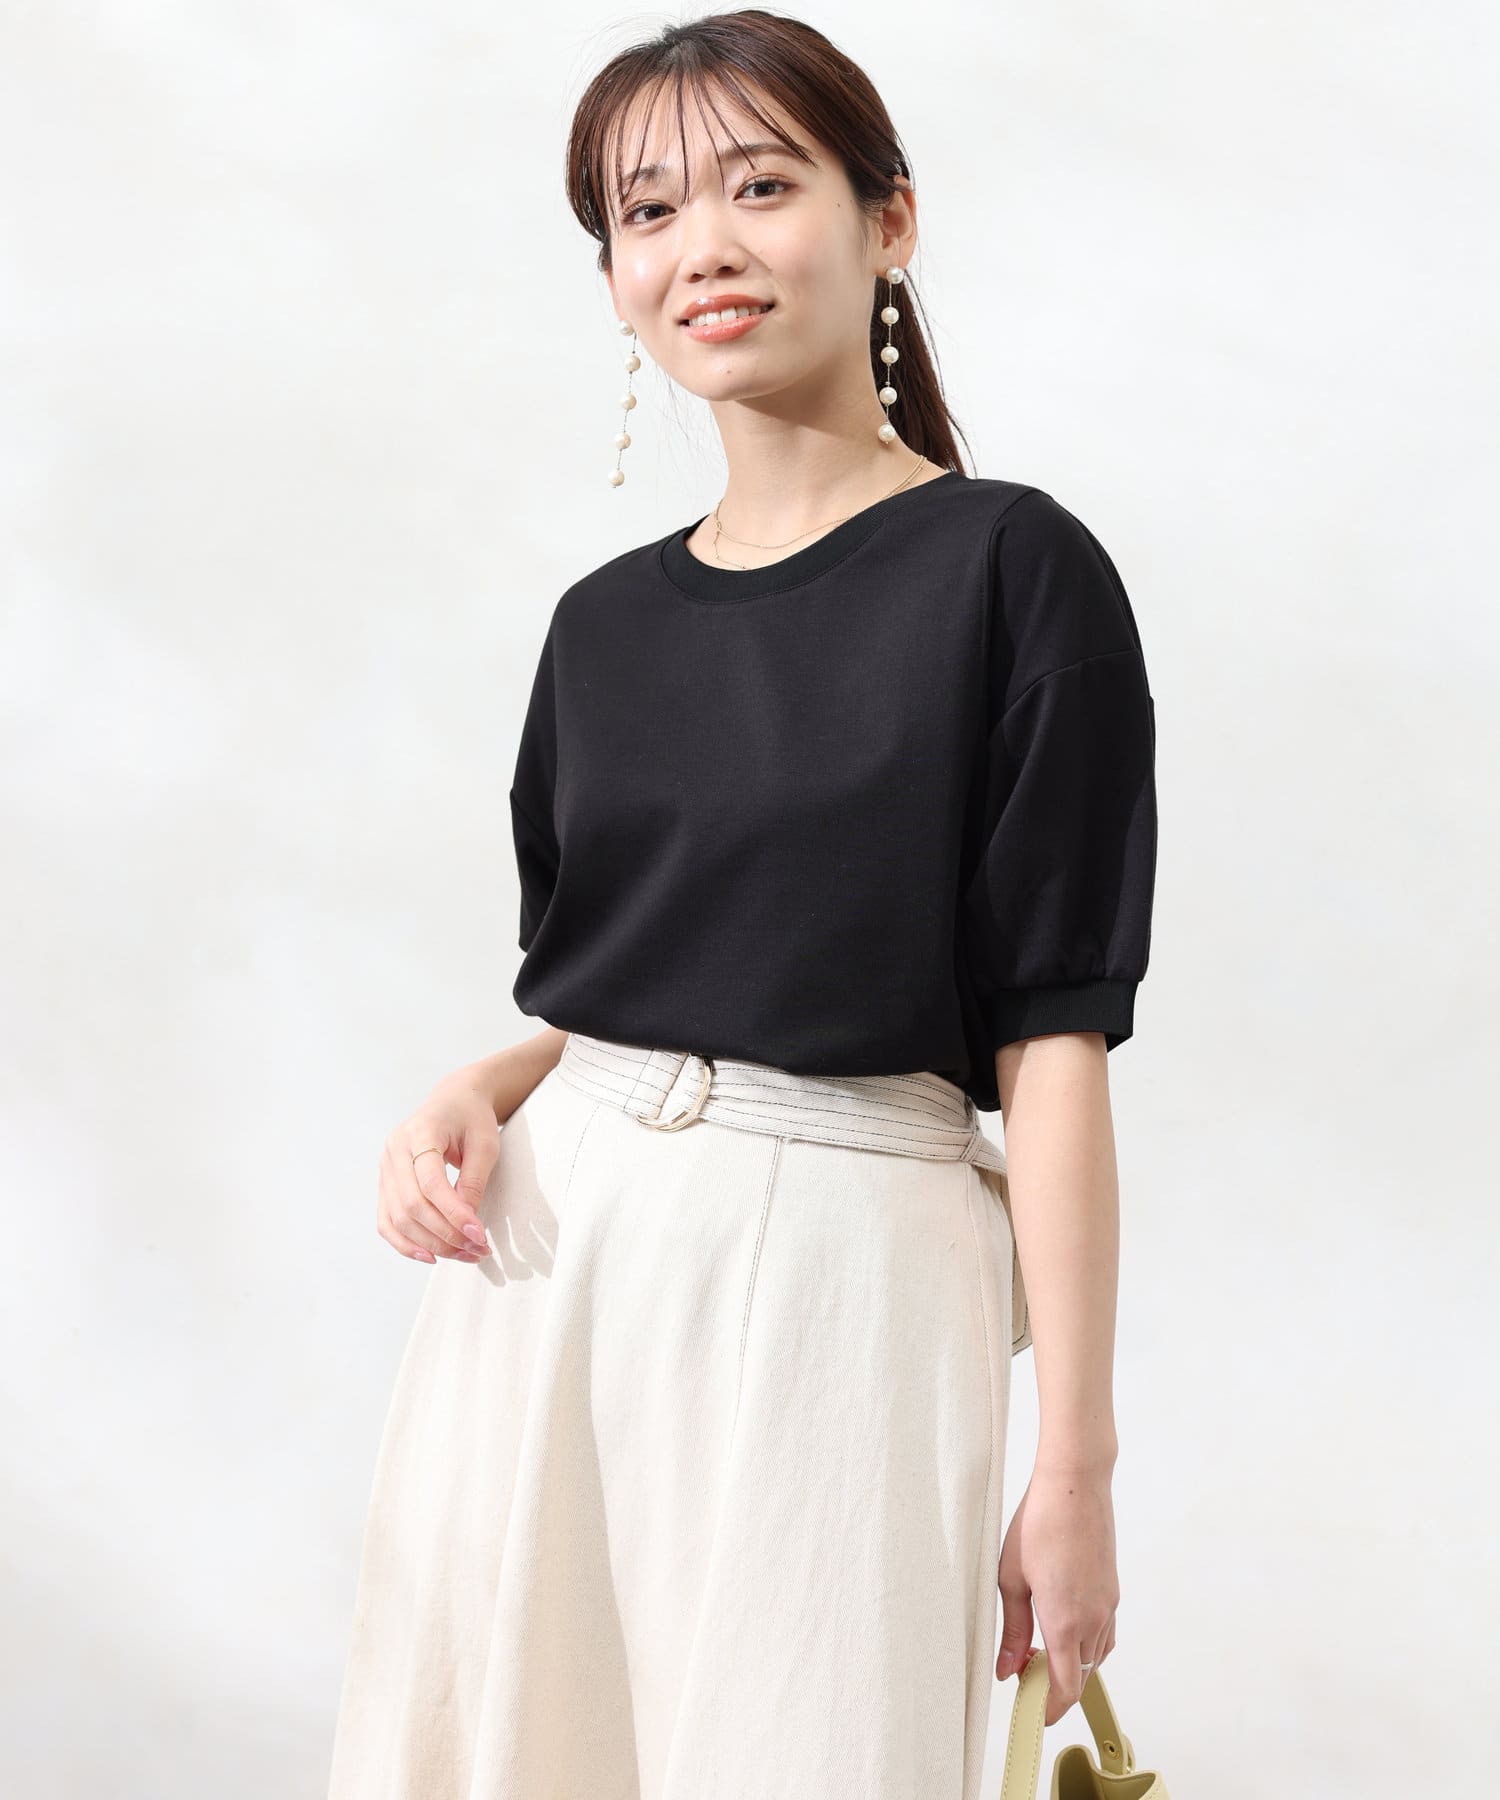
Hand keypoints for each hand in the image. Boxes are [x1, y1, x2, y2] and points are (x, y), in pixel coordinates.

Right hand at [376, 1068, 500, 1263]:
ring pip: (398, 1218)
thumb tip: (467, 1225)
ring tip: (464, 1255)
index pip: (431, 1182)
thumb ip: (474, 1182)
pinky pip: (387, 1221)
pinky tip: (431, 1256)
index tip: (479, 1235)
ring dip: (430, 1244)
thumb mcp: (485, 1144)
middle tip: (478, 1250)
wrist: (454, 1101)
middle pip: (412, 1205)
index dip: (454, 1213)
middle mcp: (394, 1150)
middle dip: (445, 1234)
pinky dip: (405, 1244)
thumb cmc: (472, 1119)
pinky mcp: (385, 1184)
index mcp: (420, 1131)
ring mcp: (385, 1167)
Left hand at [994, 1463, 1119, 1723]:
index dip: (1051, 1708)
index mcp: (1065, 1621)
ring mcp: (1108, 1605)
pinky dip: (1087, 1644)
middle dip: (1057, 1687)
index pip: (1066, 1687)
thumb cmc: (1040, 1523)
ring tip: (1041, 1653)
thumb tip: (1006, 1668)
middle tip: (1026, 1679)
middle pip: (1082, 1675)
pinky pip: (1104, 1633)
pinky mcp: (1112, 1590)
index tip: (1034, 1714)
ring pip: (1097, 1655)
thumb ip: (1013, 1630)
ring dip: (1073, 1665)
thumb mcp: (1011, 1578)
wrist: (1075, 1485)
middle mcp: (1094, 1619)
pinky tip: (1066, 1629)